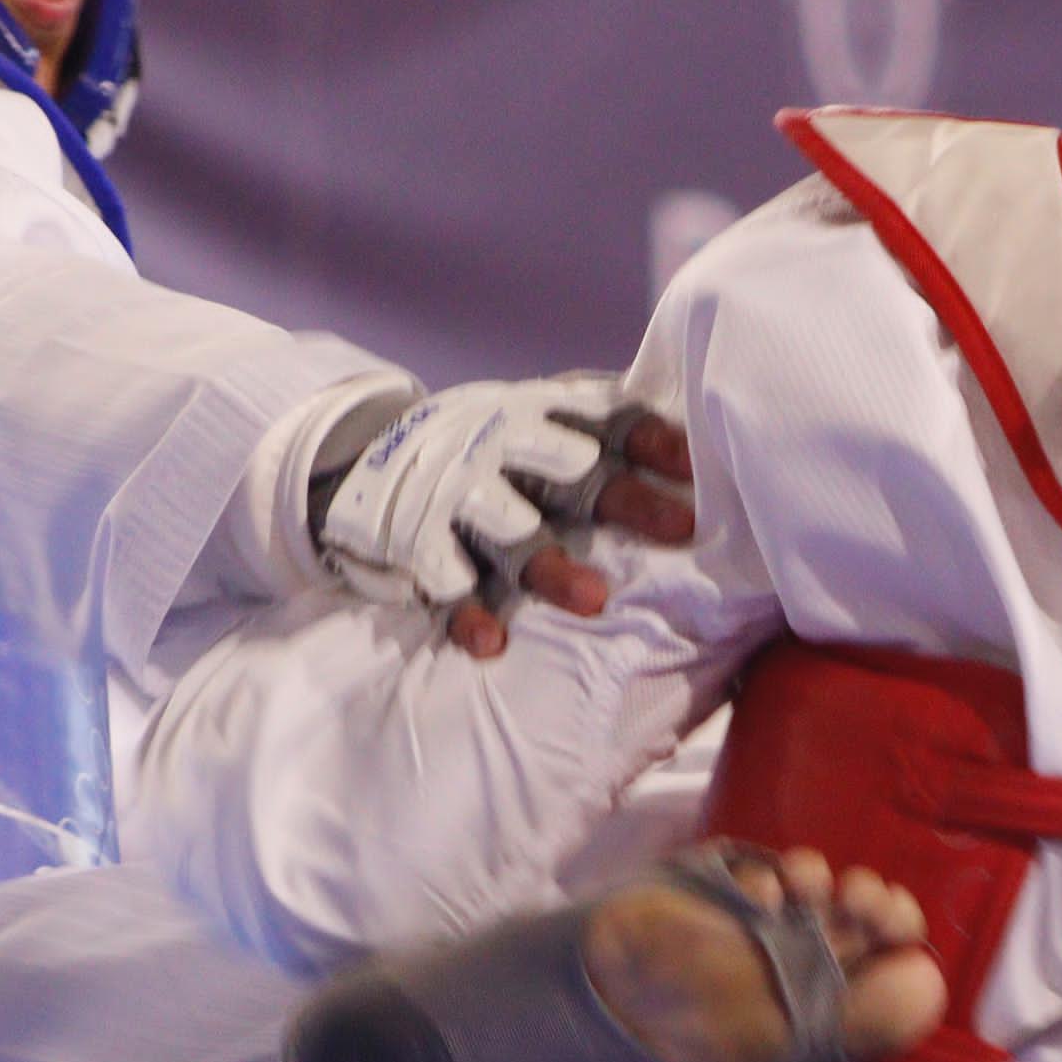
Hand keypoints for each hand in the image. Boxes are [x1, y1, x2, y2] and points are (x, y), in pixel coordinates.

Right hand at [313, 379, 696, 654]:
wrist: (361, 452)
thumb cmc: (485, 446)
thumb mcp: (534, 419)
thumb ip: (601, 431)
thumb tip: (700, 445)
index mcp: (538, 417)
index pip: (607, 422)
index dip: (655, 440)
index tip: (700, 464)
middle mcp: (500, 450)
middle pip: (572, 476)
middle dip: (627, 501)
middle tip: (684, 528)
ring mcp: (457, 498)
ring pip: (513, 534)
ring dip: (552, 566)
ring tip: (596, 601)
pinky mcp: (418, 544)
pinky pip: (446, 585)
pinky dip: (467, 615)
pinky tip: (492, 645)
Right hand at [581, 846, 944, 1061]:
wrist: (609, 1003)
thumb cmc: (697, 1036)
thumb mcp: (791, 1047)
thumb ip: (869, 1019)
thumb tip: (931, 981)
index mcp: (825, 1014)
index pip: (889, 966)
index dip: (900, 934)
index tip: (892, 926)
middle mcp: (802, 972)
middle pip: (866, 918)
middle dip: (872, 898)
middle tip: (858, 899)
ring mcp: (763, 935)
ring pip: (819, 886)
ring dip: (819, 876)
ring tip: (804, 892)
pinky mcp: (726, 902)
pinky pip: (765, 874)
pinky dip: (768, 876)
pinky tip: (758, 896)